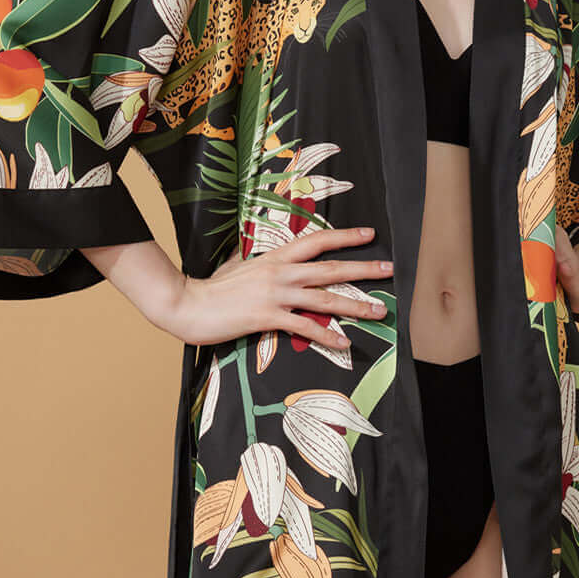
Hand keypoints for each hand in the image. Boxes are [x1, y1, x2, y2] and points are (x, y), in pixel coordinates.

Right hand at [155, 225, 393, 352]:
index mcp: (275, 257)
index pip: (316, 241)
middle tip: (390, 268)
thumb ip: (253, 259)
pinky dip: (326, 335)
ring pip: (324, 298)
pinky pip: (304, 327)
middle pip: (330, 268)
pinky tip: (343, 342)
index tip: (369, 234)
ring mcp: (275, 295)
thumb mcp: (236, 264)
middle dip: (363, 269)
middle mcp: (280, 273)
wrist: (189, 303)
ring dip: (355, 305)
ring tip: (379, 310)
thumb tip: (253, 252)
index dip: (344, 237)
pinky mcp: (267, 317)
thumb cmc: (212, 287)